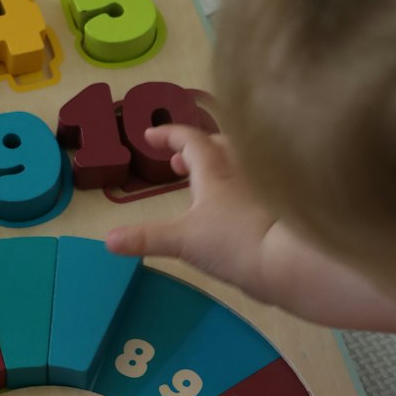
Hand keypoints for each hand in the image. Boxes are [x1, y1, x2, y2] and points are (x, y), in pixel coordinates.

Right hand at [106, 125, 275, 297]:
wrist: (286, 261)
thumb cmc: (232, 241)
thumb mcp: (182, 240)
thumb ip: (145, 238)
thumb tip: (108, 240)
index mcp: (215, 169)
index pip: (189, 139)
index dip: (168, 134)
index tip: (148, 136)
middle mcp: (240, 171)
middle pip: (218, 145)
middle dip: (194, 149)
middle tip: (175, 163)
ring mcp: (260, 189)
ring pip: (236, 165)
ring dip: (214, 167)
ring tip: (197, 186)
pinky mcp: (275, 209)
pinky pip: (250, 186)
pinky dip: (232, 188)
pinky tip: (226, 211)